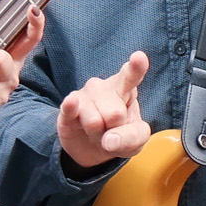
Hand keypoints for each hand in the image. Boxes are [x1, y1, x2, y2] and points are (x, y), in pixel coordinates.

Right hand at [58, 50, 153, 169]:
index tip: (139, 57)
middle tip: (111, 130)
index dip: (136, 67)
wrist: (91, 148)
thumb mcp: (136, 139)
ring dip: (98, 136)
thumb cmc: (119, 135)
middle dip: (114, 131)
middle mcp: (102, 87)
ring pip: (94, 123)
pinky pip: (68, 108)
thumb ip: (132, 137)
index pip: (131, 76)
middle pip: (115, 115)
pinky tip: (72, 102)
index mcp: (125, 88)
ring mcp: (83, 96)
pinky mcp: (65, 110)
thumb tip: (109, 141)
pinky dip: (71, 107)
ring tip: (98, 133)